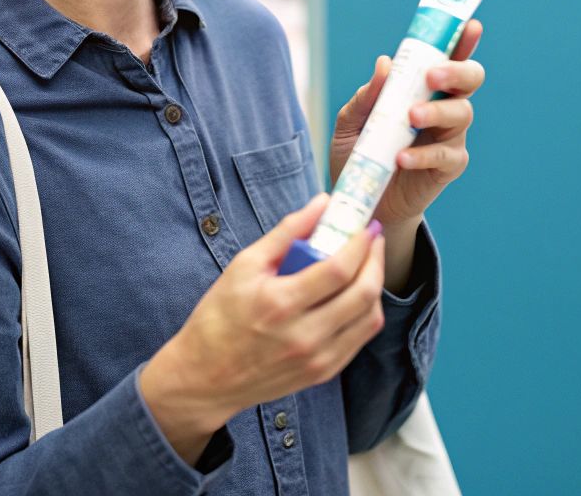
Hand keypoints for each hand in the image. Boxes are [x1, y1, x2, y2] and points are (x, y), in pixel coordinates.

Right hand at [140, 193, 386, 460]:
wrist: (205, 377)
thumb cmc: (219, 317)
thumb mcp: (243, 266)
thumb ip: (286, 233)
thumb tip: (322, 204)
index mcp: (280, 304)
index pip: (338, 269)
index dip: (359, 244)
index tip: (364, 226)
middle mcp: (304, 336)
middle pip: (362, 294)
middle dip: (375, 260)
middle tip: (372, 241)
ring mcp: (316, 359)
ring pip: (369, 319)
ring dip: (375, 286)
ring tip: (366, 266)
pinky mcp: (322, 374)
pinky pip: (359, 339)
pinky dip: (365, 313)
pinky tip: (355, 296)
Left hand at [328, 19, 484, 226]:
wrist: (360, 198)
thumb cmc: (359, 152)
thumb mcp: (350, 121)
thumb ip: (366, 96)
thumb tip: (385, 64)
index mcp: (422, 88)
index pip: (448, 58)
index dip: (462, 40)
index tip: (470, 25)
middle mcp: (443, 106)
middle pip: (469, 80)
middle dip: (456, 71)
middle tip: (431, 76)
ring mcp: (449, 136)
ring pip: (461, 113)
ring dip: (437, 111)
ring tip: (411, 117)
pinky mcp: (447, 167)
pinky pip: (446, 155)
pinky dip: (424, 154)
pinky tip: (402, 157)